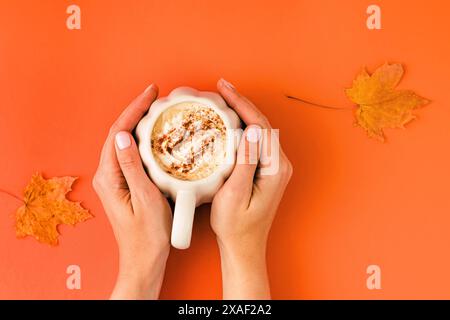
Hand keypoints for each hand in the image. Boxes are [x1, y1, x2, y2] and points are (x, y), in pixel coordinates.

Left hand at [92, 84, 171, 299]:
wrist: (145, 259)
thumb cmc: (147, 236)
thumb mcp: (144, 199)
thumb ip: (133, 167)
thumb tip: (123, 135)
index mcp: (108, 177)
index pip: (118, 132)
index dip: (134, 109)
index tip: (150, 93)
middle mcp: (108, 175)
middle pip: (120, 133)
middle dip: (137, 111)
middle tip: (156, 96)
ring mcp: (116, 179)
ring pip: (127, 142)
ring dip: (141, 123)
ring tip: (158, 109)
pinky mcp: (127, 183)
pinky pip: (134, 154)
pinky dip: (146, 140)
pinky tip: (158, 135)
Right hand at [211, 79, 292, 298]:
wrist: (244, 246)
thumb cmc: (236, 226)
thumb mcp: (234, 195)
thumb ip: (245, 162)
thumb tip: (253, 130)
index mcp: (274, 169)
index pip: (260, 126)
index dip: (242, 104)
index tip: (225, 89)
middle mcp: (279, 165)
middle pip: (262, 124)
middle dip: (242, 103)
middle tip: (222, 86)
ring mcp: (274, 167)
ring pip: (260, 130)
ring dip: (243, 112)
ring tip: (224, 97)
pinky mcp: (267, 170)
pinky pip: (257, 141)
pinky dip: (243, 126)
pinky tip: (230, 120)